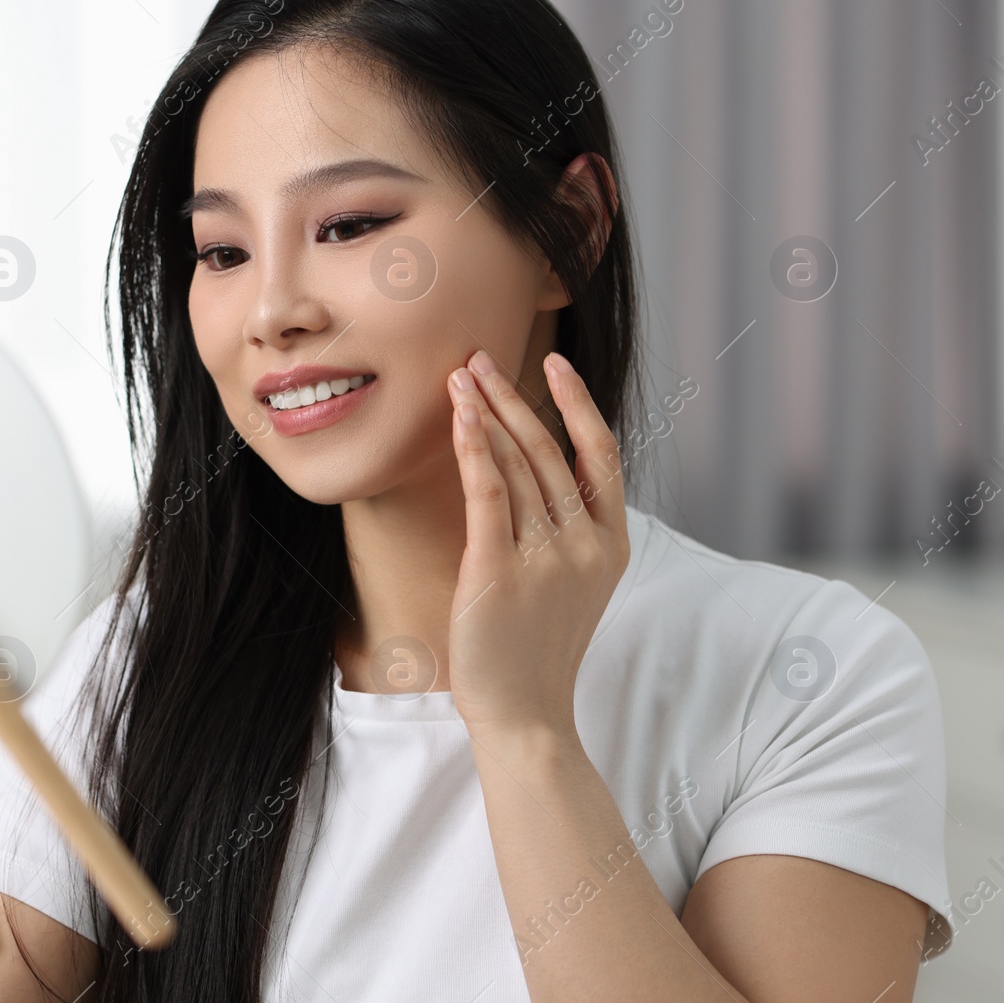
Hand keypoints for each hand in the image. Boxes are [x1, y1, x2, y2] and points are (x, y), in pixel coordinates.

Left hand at [444, 348, 629, 741]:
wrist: (526, 715)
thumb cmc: (538, 649)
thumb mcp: (572, 585)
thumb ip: (567, 531)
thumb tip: (535, 473)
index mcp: (612, 544)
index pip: (602, 455)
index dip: (578, 404)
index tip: (553, 365)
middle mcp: (585, 544)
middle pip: (549, 450)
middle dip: (512, 397)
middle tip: (479, 357)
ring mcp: (545, 557)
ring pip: (518, 464)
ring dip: (487, 411)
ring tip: (461, 375)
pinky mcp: (499, 570)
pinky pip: (487, 492)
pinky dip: (474, 446)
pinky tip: (460, 415)